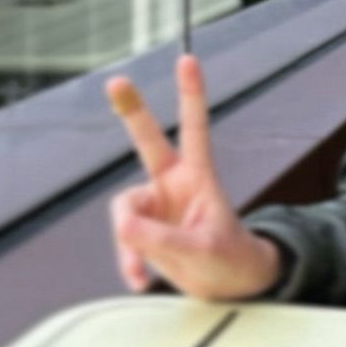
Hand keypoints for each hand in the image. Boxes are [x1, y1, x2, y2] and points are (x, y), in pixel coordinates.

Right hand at [106, 55, 282, 299]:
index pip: (194, 129)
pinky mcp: (144, 231)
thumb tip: (124, 228)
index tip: (187, 60)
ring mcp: (156, 207)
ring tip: (143, 272)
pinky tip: (140, 279)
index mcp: (198, 177)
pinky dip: (129, 262)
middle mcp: (172, 184)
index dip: (190, 95)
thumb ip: (163, 239)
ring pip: (126, 215)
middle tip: (116, 81)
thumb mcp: (202, 250)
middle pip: (147, 142)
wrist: (229, 286)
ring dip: (131, 245)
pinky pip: (125, 242)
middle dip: (132, 110)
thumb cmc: (229, 259)